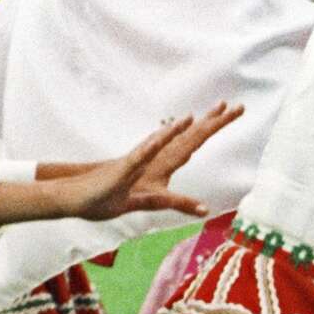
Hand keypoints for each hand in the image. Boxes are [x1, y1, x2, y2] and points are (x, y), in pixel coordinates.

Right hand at [45, 105, 241, 222]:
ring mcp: (138, 162)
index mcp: (163, 162)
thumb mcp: (151, 202)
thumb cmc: (113, 194)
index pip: (194, 141)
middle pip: (188, 139)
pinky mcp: (122, 171)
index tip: (233, 107)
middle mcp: (154, 157)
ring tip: (193, 117)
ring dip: (178, 131)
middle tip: (234, 105)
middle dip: (211, 123)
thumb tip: (203, 208)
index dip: (213, 125)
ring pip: (164, 144)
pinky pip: (139, 158)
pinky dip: (150, 148)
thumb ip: (176, 202)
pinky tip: (160, 138)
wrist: (78, 194)